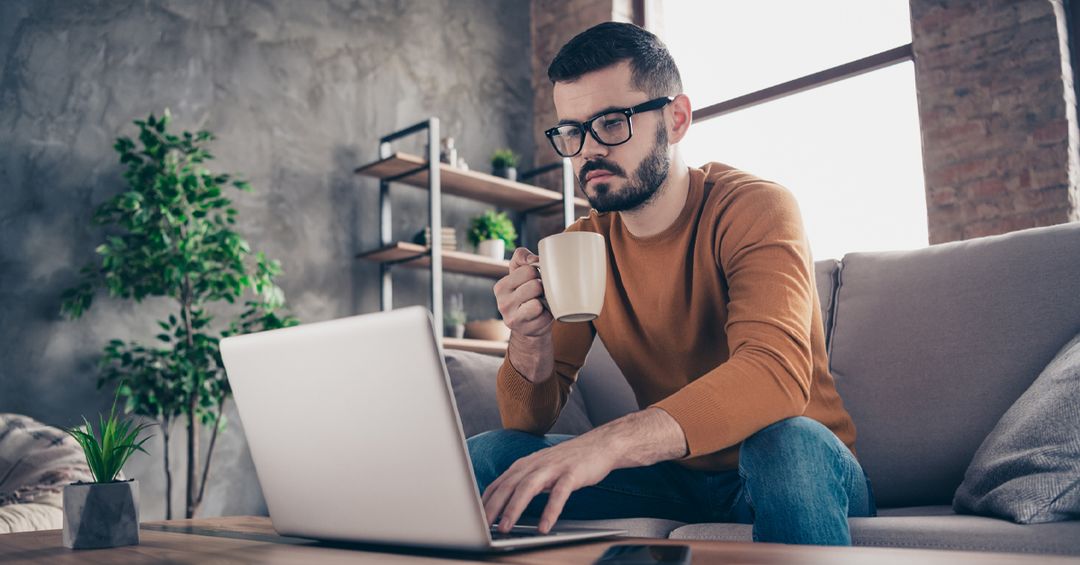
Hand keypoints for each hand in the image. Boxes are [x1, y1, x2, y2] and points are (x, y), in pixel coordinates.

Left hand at [481, 436, 613, 533]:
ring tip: (505, 528)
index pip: (499, 483)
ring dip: (514, 508)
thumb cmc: (568, 461)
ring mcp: (553, 467)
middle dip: (493, 506)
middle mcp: (536, 464)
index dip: (485, 500)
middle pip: (509, 485)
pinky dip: (550, 511)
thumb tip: (503, 503)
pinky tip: (544, 526)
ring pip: (528, 488)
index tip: (473, 517)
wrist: (599, 445)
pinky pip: (559, 494)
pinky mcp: (572, 474)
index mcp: (525, 464)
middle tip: (482, 526)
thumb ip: (523, 482)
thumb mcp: (541, 469)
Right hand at [494, 248, 552, 337]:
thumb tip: (533, 259)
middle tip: (539, 294)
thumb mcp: (519, 272)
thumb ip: (521, 256)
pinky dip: (546, 313)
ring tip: (540, 303)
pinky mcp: (524, 328)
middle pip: (535, 284)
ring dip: (544, 300)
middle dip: (542, 287)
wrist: (530, 325)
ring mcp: (512, 317)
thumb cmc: (527, 295)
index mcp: (501, 287)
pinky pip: (543, 314)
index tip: (534, 281)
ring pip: (537, 300)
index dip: (537, 273)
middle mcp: (502, 302)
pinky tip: (541, 315)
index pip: (528, 270)